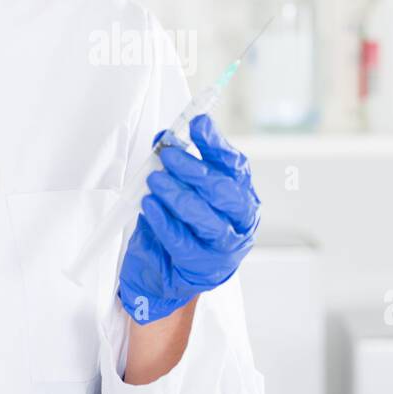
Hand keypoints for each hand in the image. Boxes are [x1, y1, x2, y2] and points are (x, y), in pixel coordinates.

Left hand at [118, 115, 259, 324]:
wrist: (172, 271)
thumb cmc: (184, 223)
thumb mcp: (185, 188)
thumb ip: (178, 162)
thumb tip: (166, 137)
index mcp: (242, 194)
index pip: (235, 165)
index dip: (216, 143)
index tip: (197, 122)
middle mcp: (240, 220)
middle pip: (224, 192)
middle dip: (194, 170)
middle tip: (168, 155)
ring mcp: (225, 246)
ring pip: (207, 219)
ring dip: (178, 195)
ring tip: (155, 180)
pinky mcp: (203, 266)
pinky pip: (183, 242)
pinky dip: (164, 221)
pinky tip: (150, 207)